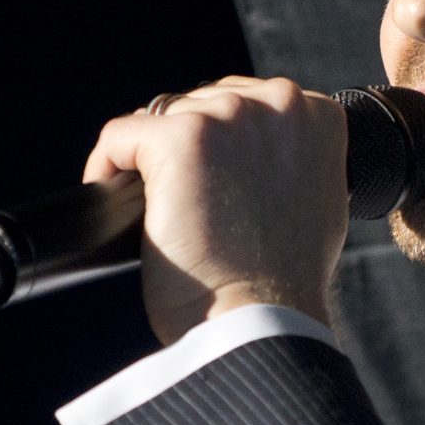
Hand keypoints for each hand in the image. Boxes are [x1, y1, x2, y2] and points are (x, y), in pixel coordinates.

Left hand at [86, 75, 351, 344]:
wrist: (262, 322)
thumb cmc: (284, 284)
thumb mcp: (315, 203)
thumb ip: (291, 162)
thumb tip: (251, 156)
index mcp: (317, 115)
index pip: (244, 102)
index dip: (219, 146)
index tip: (210, 185)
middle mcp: (278, 103)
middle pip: (200, 104)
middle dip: (185, 151)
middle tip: (184, 206)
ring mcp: (228, 117)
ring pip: (161, 119)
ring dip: (150, 161)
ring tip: (158, 210)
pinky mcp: (180, 138)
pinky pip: (120, 136)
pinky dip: (107, 168)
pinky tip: (118, 203)